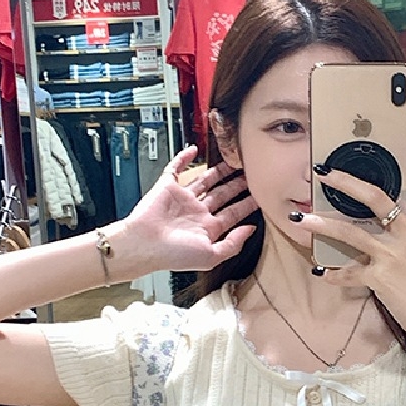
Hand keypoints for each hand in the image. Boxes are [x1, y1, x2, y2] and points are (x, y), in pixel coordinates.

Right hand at [120, 146, 259, 274]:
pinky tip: (194, 149)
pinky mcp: (167, 186)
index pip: (233, 213)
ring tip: (233, 162)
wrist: (144, 244)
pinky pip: (176, 168)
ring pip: (204, 180)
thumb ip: (233, 244)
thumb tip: (251, 230)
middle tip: (251, 174)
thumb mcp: (212, 256)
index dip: (247, 204)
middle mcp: (197, 212)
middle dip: (236, 185)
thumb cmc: (174, 255)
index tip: (260, 196)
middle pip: (222, 194)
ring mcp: (183, 198)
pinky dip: (184, 158)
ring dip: (218, 171)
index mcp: (208, 228)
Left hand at [298, 124, 405, 351]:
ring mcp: (395, 256)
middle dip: (347, 182)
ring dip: (322, 225)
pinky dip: (334, 274)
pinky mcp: (381, 278)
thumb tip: (388, 218)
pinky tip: (321, 273)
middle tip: (324, 172)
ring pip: (351, 232)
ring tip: (300, 217)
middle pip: (377, 197)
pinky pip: (349, 272)